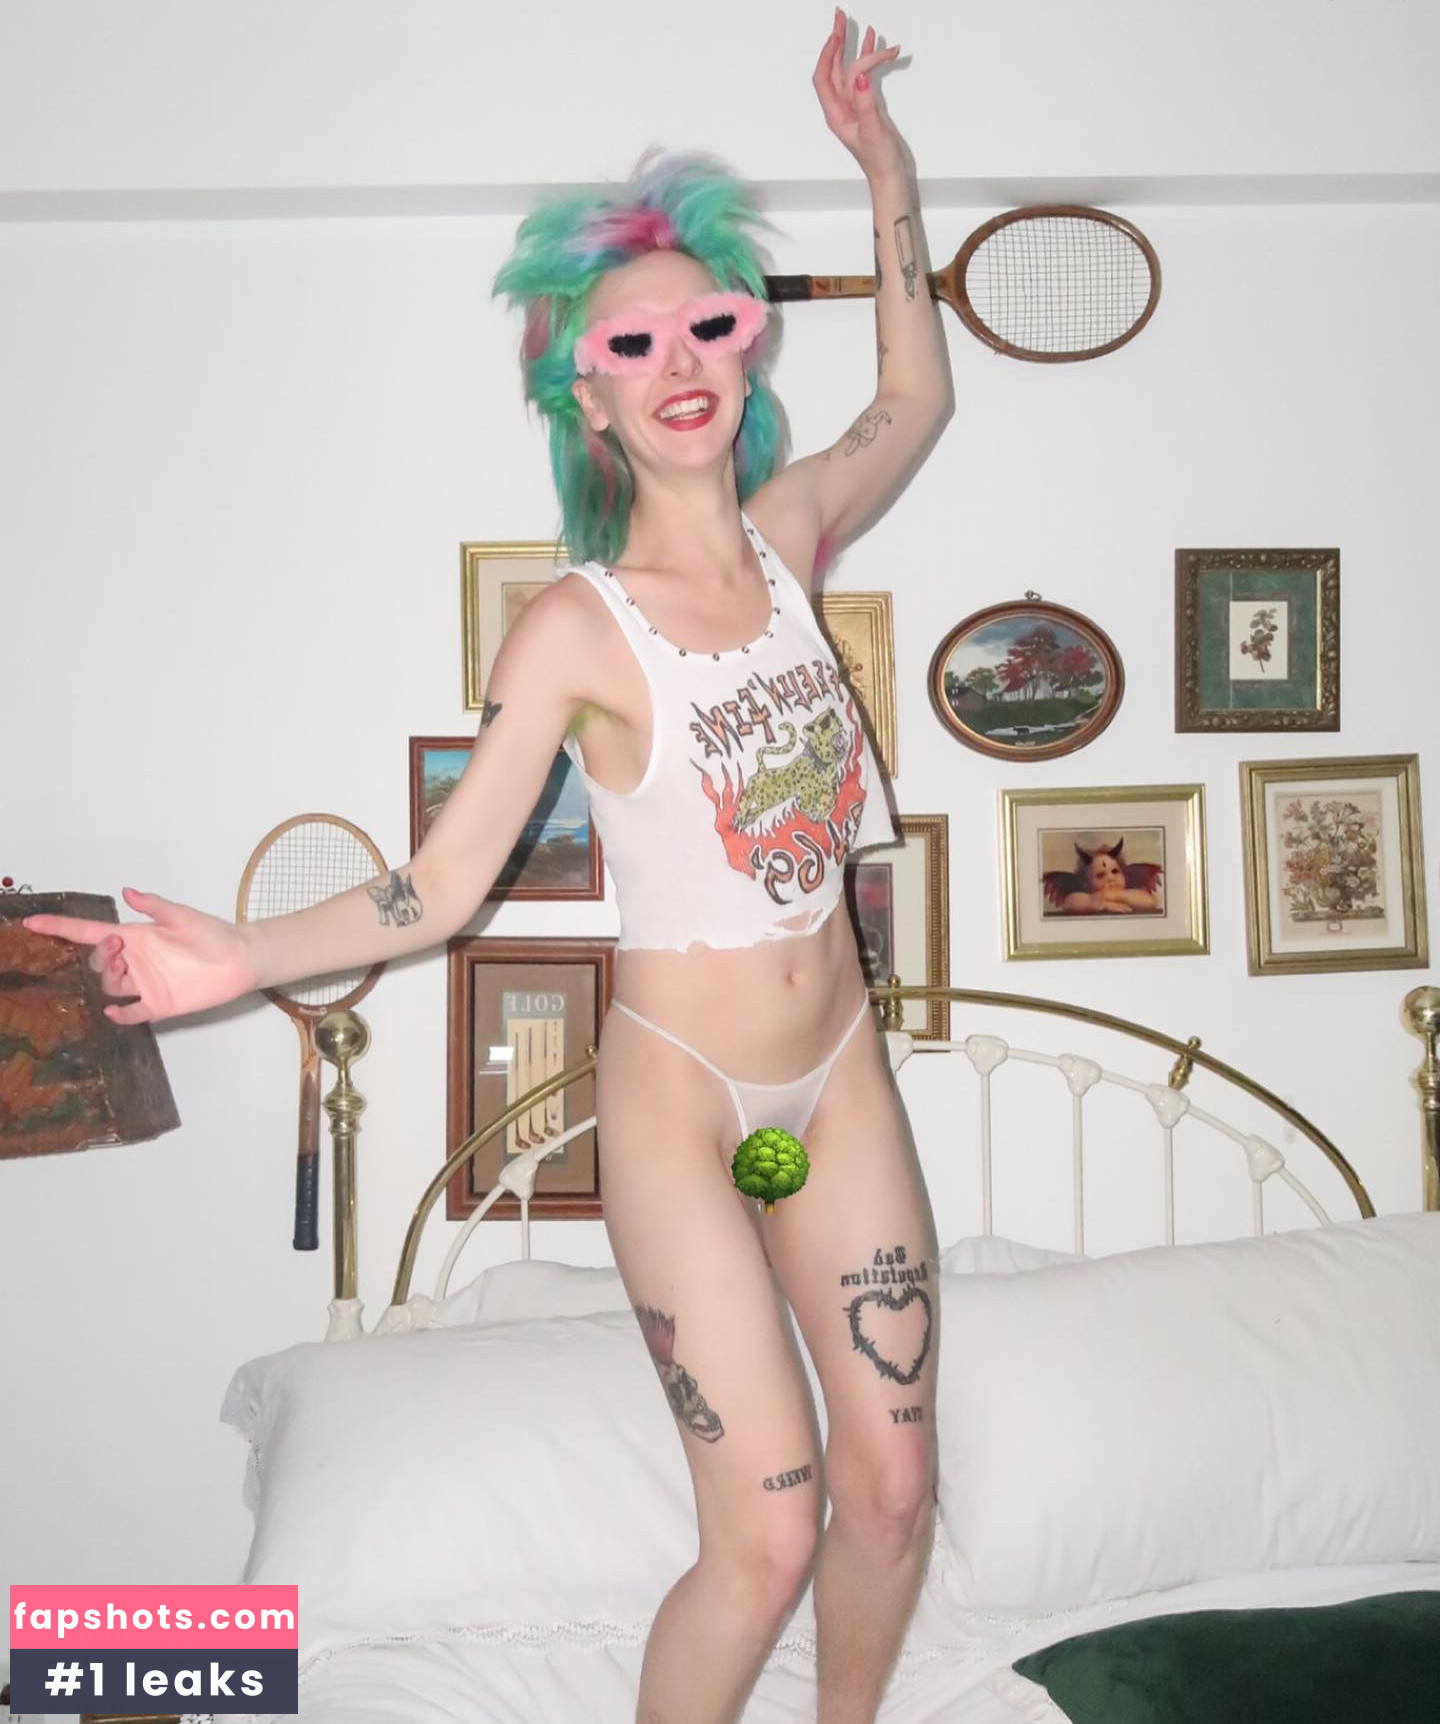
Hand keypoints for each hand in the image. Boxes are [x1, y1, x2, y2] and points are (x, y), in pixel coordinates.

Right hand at [22, 886, 258, 1025]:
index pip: (89, 933)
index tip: (32, 923)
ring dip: (108, 977)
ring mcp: (143, 984)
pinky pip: (131, 1014)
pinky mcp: (157, 1004)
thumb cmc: (212, 933)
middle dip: (98, 954)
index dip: (61, 927)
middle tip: (118, 947)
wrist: (239, 959)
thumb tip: (127, 891)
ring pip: (109, 985)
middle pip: (96, 962)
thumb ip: (155, 906)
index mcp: (134, 937)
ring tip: (124, 967)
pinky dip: (120, 1015)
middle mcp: (134, 961)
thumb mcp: (182, 916)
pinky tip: (113, 1011)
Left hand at [812, 8, 905, 180]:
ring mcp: (854, 104)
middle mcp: (841, 107)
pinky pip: (864, 76)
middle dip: (837, 42)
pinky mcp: (866, 104)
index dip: (827, 55)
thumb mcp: (873, 132)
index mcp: (836, 114)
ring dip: (854, 47)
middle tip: (841, 18)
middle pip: (833, 68)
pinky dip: (870, 60)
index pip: (824, 78)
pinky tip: (876, 45)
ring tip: (860, 26)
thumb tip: (860, 77)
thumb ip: (866, 104)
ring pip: (850, 69)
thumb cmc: (879, 160)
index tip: (836, 36)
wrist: (890, 176)